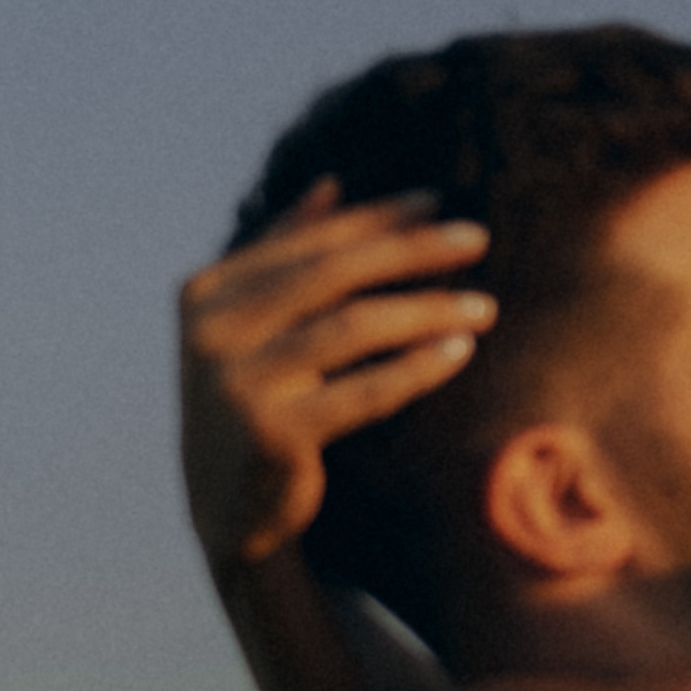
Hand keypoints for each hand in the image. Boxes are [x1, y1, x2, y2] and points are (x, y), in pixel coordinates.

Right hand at [179, 183, 496, 569]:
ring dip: (428, 310)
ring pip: (354, 328)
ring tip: (484, 306)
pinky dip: (417, 368)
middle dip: (413, 251)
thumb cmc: (255, 399)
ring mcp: (237, 384)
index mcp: (206, 292)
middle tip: (479, 238)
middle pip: (334, 274)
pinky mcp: (271, 435)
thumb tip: (329, 183)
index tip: (437, 201)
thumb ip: (283, 254)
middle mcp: (211, 332)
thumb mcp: (255, 325)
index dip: (376, 218)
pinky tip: (460, 351)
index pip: (308, 241)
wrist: (228, 507)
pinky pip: (364, 391)